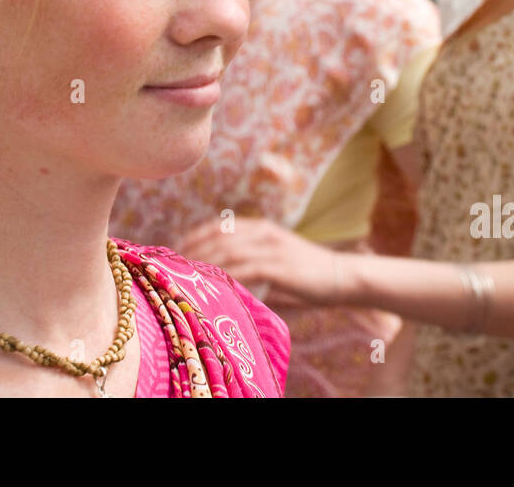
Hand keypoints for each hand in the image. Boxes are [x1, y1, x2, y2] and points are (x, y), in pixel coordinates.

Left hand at [177, 217, 347, 306]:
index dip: (193, 238)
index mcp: (261, 228)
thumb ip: (252, 268)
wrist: (343, 277)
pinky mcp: (279, 265)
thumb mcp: (277, 265)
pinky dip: (224, 277)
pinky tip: (210, 287)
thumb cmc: (308, 277)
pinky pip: (245, 269)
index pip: (218, 227)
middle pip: (217, 238)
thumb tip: (224, 284)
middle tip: (170, 269)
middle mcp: (263, 233)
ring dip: (202, 264)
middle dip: (191, 253)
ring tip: (183, 278)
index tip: (175, 252)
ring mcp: (271, 248)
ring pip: (226, 252)